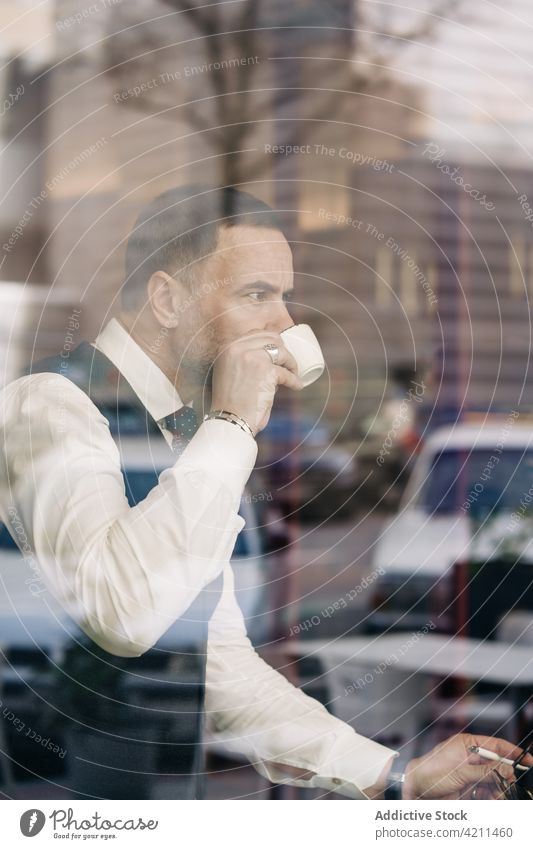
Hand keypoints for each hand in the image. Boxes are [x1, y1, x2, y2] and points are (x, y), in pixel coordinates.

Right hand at [210, 330, 302, 434]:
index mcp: (228, 347)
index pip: (255, 334)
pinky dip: (294, 380)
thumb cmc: (229, 402)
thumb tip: (269, 355)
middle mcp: (238, 348)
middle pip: (271, 337)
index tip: (278, 351)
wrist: (228, 420)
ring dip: (290, 362)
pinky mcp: (266, 371)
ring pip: (282, 352)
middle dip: (282, 349)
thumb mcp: (228, 372)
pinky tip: (296, 385)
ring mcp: (253, 357)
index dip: (271, 341)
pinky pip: (286, 373)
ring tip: (293, 373)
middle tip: (286, 363)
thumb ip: (241, 360)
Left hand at [402, 733, 532, 799]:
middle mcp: (471, 756)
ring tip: (497, 796)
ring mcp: (471, 771)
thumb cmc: (431, 772)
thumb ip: (485, 771)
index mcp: (468, 744)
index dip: (512, 752)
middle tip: (508, 785)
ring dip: (498, 789)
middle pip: (497, 764)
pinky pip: (486, 790)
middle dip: (505, 775)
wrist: (416, 788)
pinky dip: (491, 796)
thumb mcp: (460, 771)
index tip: (527, 760)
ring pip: (494, 780)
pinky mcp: (469, 786)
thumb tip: (505, 768)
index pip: (495, 744)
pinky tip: (491, 800)